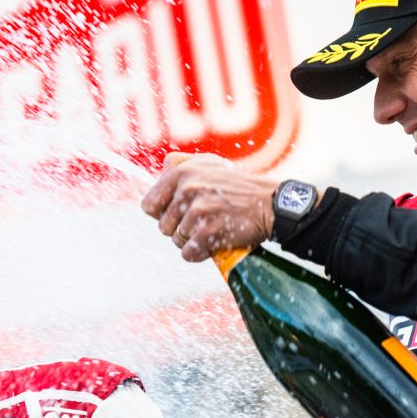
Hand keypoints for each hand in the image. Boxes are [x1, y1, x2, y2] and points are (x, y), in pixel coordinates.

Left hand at [140, 152, 279, 261]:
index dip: (161, 214)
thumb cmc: (237, 186)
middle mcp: (187, 189)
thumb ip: (181, 164)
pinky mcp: (210, 231)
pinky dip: (199, 253)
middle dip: (179, 229)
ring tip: (211, 229)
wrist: (269, 203)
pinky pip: (189, 253)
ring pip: (177, 240)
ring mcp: (199, 210)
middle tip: (201, 222)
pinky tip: (213, 244)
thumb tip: (162, 169)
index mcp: (182, 173)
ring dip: (192, 240)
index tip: (178, 214)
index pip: (148, 205)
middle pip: (163, 226)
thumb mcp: (209, 164)